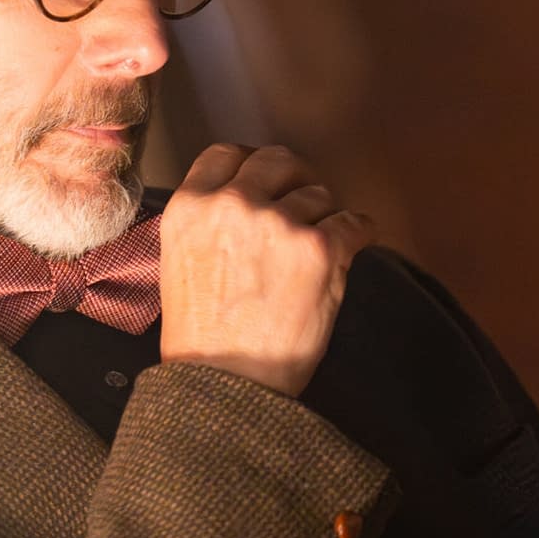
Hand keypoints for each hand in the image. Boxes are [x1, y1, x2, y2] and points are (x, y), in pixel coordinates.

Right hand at [159, 144, 374, 396]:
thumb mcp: (179, 261)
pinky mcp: (320, 248)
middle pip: (277, 160)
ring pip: (318, 194)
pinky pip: (354, 222)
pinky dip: (359, 232)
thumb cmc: (202, 338)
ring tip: (317, 249)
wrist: (225, 383)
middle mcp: (233, 205)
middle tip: (303, 202)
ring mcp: (279, 224)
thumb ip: (208, 222)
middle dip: (294, 179)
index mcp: (190, 208)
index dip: (251, 165)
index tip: (265, 179)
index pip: (227, 154)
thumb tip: (246, 199)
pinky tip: (356, 242)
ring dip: (323, 216)